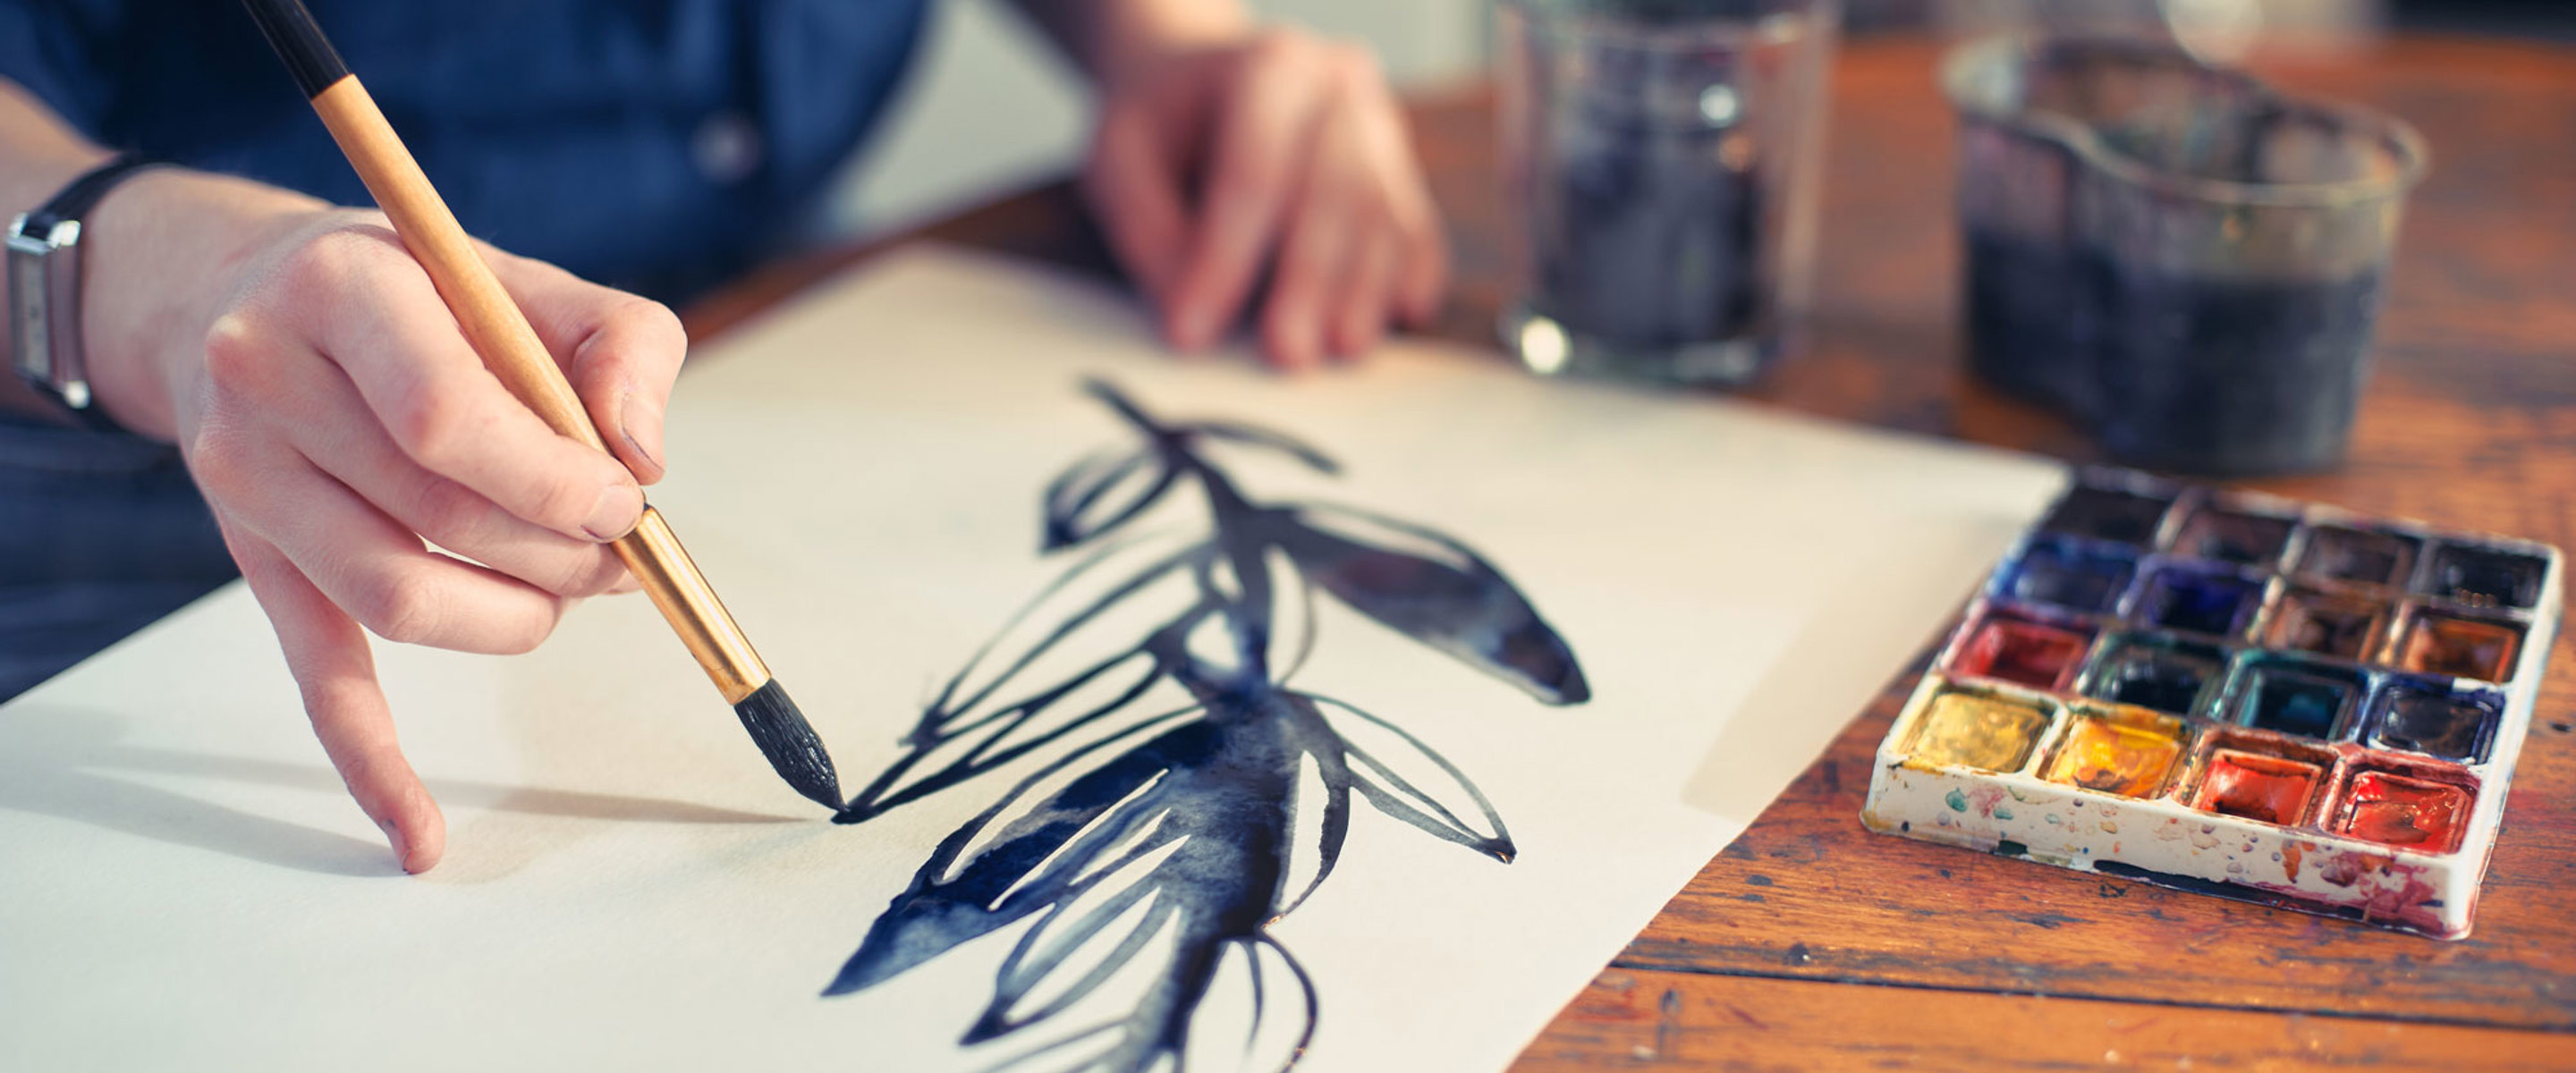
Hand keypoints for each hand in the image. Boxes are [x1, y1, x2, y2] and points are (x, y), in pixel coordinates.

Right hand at [86, 176, 684, 873]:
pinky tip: (418, 836)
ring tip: (569, 591)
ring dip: (514, 618)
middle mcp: (266, 383)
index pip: (448, 418)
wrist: (242, 295)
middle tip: (619, 551)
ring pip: (397, 599)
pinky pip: (317, 679)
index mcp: (341, 290)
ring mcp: (246, 483)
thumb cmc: (425, 294)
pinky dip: (373, 764)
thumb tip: (642, 460)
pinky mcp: (256, 565)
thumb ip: (624, 348)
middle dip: (560, 550)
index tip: (623, 503)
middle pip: (436, 516)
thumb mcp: (531, 278)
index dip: (554, 480)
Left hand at [1081, 27, 1447, 368]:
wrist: (1201, 86)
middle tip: (1288, 354)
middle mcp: (1338, 85)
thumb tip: (1191, 318)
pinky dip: (1410, 275)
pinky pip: (1415, 226)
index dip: (1225, 258)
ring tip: (1341, 350)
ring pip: (1384, 211)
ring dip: (1364, 289)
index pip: (1254, 171)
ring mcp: (1379, 122)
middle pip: (1336, 189)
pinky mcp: (1399, 166)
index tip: (1194, 330)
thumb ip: (1147, 235)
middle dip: (1311, 280)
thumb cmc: (1159, 127)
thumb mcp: (1118, 163)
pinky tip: (1400, 317)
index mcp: (1267, 67)